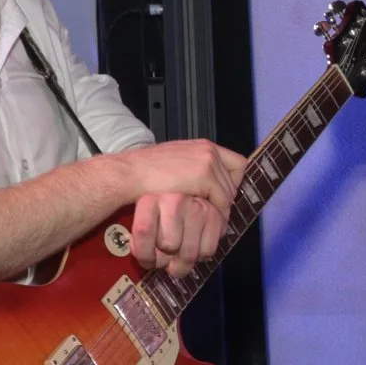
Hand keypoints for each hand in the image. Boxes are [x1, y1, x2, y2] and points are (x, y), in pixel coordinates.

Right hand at [122, 141, 244, 276]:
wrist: (129, 174)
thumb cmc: (145, 174)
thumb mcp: (175, 165)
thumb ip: (194, 172)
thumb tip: (209, 191)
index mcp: (203, 146)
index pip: (236, 164)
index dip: (231, 182)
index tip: (219, 195)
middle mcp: (209, 149)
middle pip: (234, 181)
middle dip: (224, 198)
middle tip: (213, 213)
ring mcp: (208, 161)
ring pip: (229, 192)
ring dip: (219, 207)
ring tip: (206, 218)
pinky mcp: (204, 175)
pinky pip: (221, 200)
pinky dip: (215, 212)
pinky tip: (201, 218)